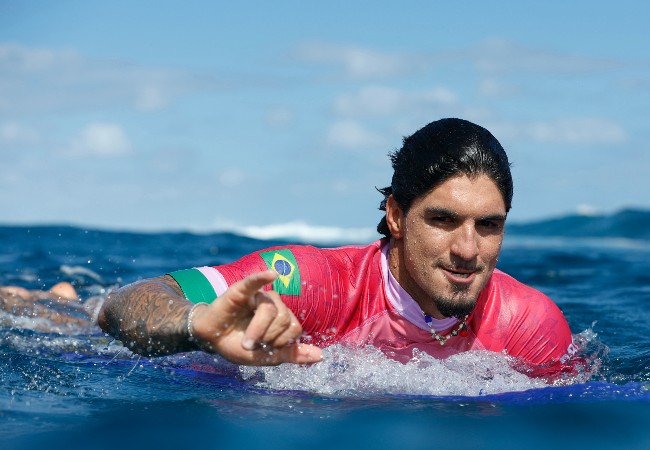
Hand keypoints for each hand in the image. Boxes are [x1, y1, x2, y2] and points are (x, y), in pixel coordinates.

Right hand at [189, 270, 322, 365]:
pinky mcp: (241, 290)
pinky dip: (262, 277)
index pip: (295, 328)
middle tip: (252, 344)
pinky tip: (271, 274)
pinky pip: (255, 281)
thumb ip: (294, 355)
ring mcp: (258, 295)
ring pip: (270, 310)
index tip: (266, 348)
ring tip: (245, 341)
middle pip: (284, 318)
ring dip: (257, 331)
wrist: (211, 341)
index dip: (281, 342)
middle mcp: (273, 304)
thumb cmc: (239, 346)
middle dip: (268, 337)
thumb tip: (322, 356)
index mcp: (282, 317)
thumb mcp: (268, 356)